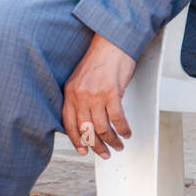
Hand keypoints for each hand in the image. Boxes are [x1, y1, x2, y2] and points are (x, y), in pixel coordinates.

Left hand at [62, 32, 134, 158]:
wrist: (112, 42)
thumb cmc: (100, 58)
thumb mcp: (82, 78)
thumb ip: (81, 98)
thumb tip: (88, 120)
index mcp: (70, 92)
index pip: (69, 124)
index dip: (77, 141)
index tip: (84, 150)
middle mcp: (80, 95)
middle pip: (87, 130)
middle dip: (97, 146)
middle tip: (105, 153)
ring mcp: (95, 95)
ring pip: (102, 128)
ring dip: (112, 141)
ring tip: (118, 145)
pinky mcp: (112, 93)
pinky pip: (117, 119)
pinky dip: (123, 129)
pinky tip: (126, 132)